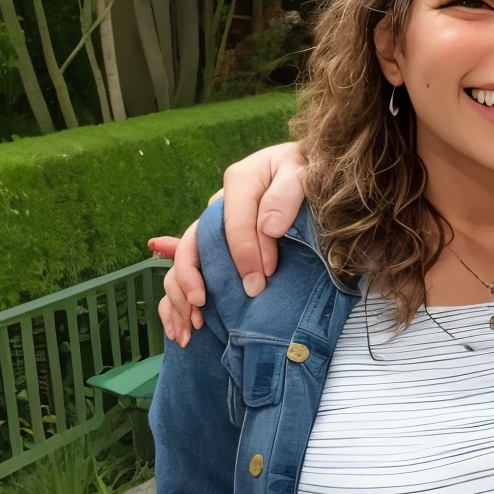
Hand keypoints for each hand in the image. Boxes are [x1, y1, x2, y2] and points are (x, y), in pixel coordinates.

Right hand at [149, 142, 307, 345]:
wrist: (313, 168)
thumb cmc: (311, 171)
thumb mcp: (304, 172)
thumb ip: (286, 195)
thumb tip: (268, 228)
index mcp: (240, 181)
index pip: (234, 224)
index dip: (246, 255)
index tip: (260, 282)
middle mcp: (220, 203)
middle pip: (193, 241)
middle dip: (193, 276)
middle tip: (203, 304)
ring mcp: (216, 224)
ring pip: (184, 258)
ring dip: (179, 292)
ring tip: (190, 325)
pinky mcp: (219, 242)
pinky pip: (191, 269)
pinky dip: (181, 298)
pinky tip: (186, 325)